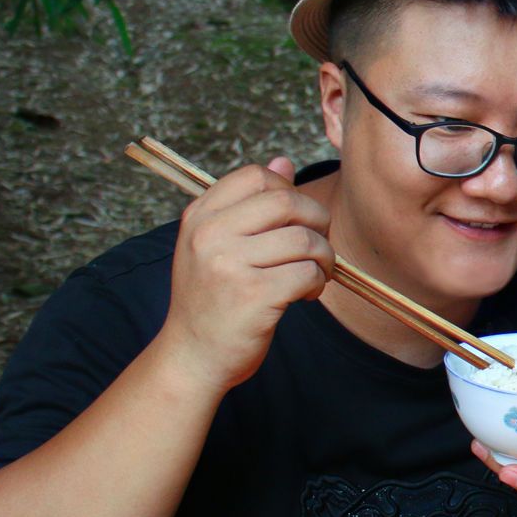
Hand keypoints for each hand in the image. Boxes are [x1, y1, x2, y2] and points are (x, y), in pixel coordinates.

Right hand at [160, 158, 332, 392]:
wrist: (193, 356)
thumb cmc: (213, 299)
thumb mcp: (217, 245)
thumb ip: (249, 203)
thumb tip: (283, 161)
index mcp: (200, 216)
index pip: (256, 176)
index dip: (290, 191)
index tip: (296, 219)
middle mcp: (209, 234)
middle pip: (288, 202)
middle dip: (318, 222)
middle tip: (317, 247)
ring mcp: (228, 263)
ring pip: (304, 239)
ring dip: (323, 258)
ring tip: (314, 276)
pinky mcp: (252, 294)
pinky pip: (307, 272)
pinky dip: (317, 283)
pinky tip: (305, 295)